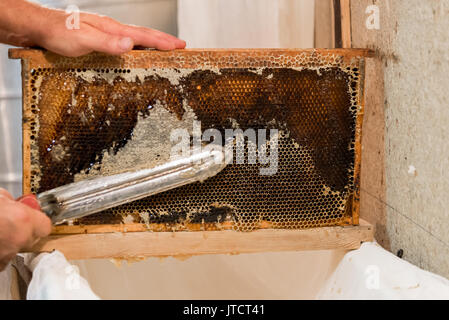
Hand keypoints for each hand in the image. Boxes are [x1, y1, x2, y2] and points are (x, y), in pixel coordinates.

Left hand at [0, 0, 185, 56]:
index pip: (144, 35)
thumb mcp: (83, 40)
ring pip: (135, 38)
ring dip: (152, 44)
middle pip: (143, 35)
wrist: (37, 27)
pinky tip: (136, 53)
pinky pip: (124, 43)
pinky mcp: (98, 39)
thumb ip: (107, 43)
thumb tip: (131, 44)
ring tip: (164, 50)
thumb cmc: (58, 34)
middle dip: (163, 41)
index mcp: (112, 29)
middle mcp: (111, 29)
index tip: (180, 46)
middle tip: (181, 47)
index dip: (163, 41)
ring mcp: (105, 33)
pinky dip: (137, 48)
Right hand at [0, 188, 50, 270]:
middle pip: (32, 239)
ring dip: (9, 242)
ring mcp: (6, 253)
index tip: (34, 218)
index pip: (45, 226)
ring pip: (16, 250)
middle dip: (24, 231)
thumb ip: (11, 202)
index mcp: (24, 219)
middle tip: (11, 224)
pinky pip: (1, 259)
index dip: (39, 222)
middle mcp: (19, 238)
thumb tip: (14, 204)